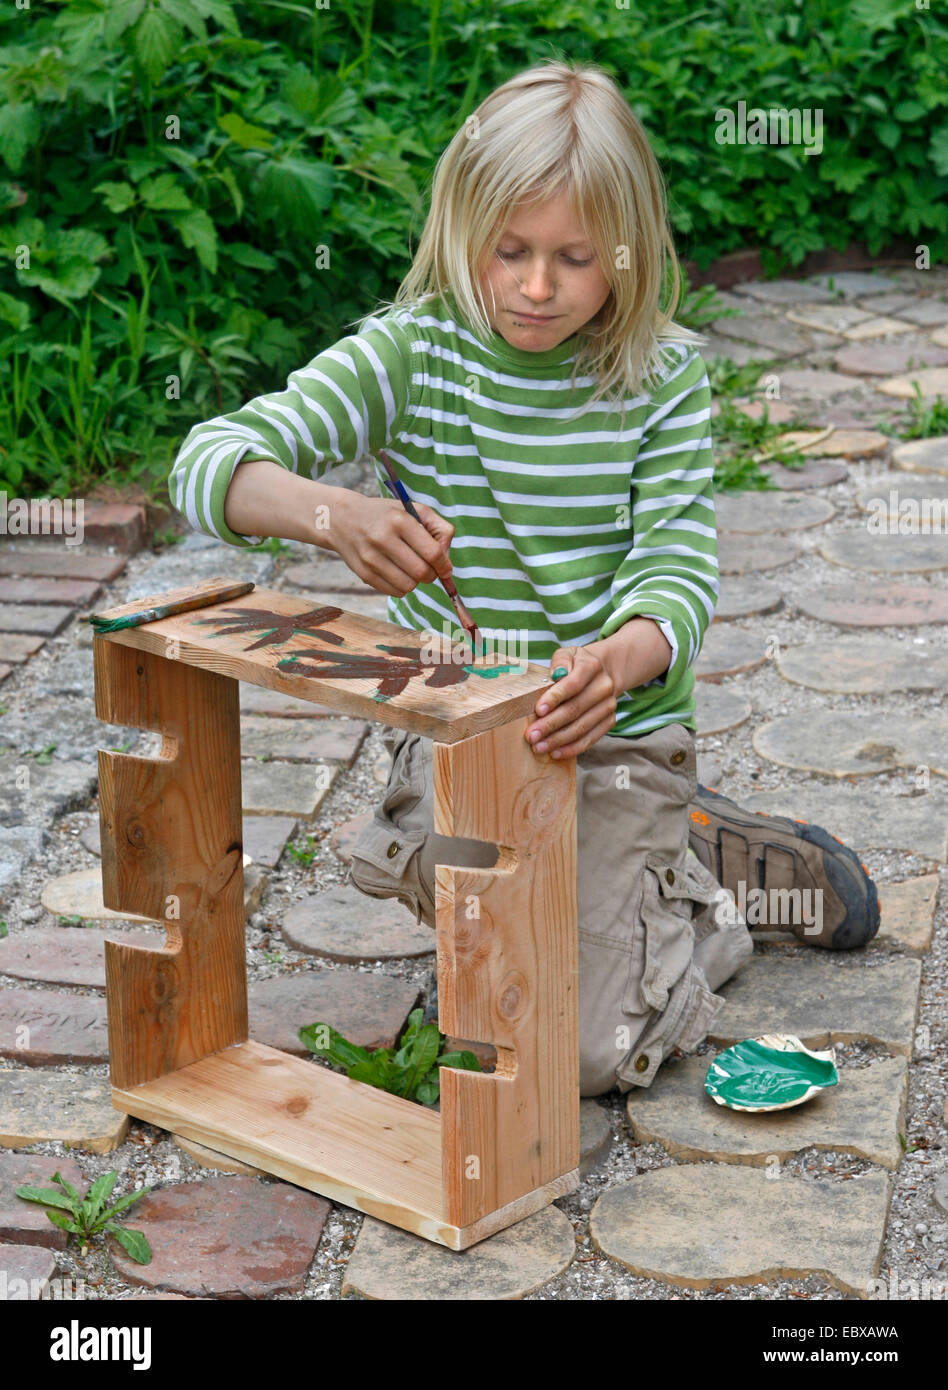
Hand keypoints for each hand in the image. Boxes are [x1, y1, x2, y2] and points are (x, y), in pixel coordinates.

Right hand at [327, 492, 454, 596]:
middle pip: (422, 572)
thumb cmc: (386, 515)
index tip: (446, 568)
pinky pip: (394, 592)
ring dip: (416, 582)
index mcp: (399, 521)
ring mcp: (370, 558)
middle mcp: (383, 539)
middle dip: (432, 575)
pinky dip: (402, 587)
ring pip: (408, 586)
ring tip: (411, 569)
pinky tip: (398, 573)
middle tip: (429, 569)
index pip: (432, 553)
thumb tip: (446, 560)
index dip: (444, 565)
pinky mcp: (363, 573)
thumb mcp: (413, 510)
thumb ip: (439, 529)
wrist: (342, 519)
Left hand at [524, 645, 617, 759]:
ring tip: (539, 747)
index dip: (555, 698)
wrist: (604, 672)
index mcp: (592, 666)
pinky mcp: (609, 721)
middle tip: (531, 735)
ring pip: (582, 727)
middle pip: (575, 709)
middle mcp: (604, 686)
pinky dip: (572, 748)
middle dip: (551, 724)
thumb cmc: (576, 664)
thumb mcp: (567, 654)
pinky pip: (590, 738)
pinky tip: (556, 752)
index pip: (572, 684)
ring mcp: (609, 705)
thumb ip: (560, 661)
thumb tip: (556, 674)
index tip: (538, 710)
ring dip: (558, 740)